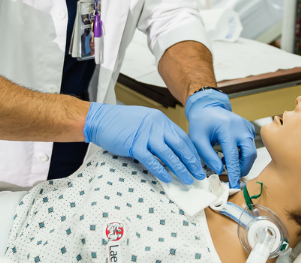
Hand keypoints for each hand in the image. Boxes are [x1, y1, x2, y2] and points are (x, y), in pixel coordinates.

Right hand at [83, 102, 205, 184]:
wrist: (101, 120)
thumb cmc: (121, 122)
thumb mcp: (144, 121)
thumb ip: (158, 132)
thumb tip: (172, 149)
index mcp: (159, 119)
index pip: (181, 136)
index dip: (192, 151)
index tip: (199, 163)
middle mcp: (155, 125)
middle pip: (179, 145)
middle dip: (191, 162)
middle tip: (199, 174)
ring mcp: (145, 134)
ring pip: (168, 154)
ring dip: (180, 169)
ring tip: (188, 180)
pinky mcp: (134, 145)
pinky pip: (151, 160)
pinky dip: (161, 170)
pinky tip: (168, 179)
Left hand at [185, 89, 256, 187]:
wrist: (207, 107)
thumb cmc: (201, 123)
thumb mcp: (197, 139)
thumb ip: (207, 155)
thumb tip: (218, 171)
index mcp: (227, 128)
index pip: (233, 155)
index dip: (234, 172)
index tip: (234, 185)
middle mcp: (240, 127)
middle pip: (250, 154)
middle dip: (243, 168)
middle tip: (232, 176)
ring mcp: (246, 127)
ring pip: (251, 151)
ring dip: (242, 162)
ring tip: (226, 163)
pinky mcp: (248, 128)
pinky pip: (250, 145)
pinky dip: (243, 154)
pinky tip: (230, 154)